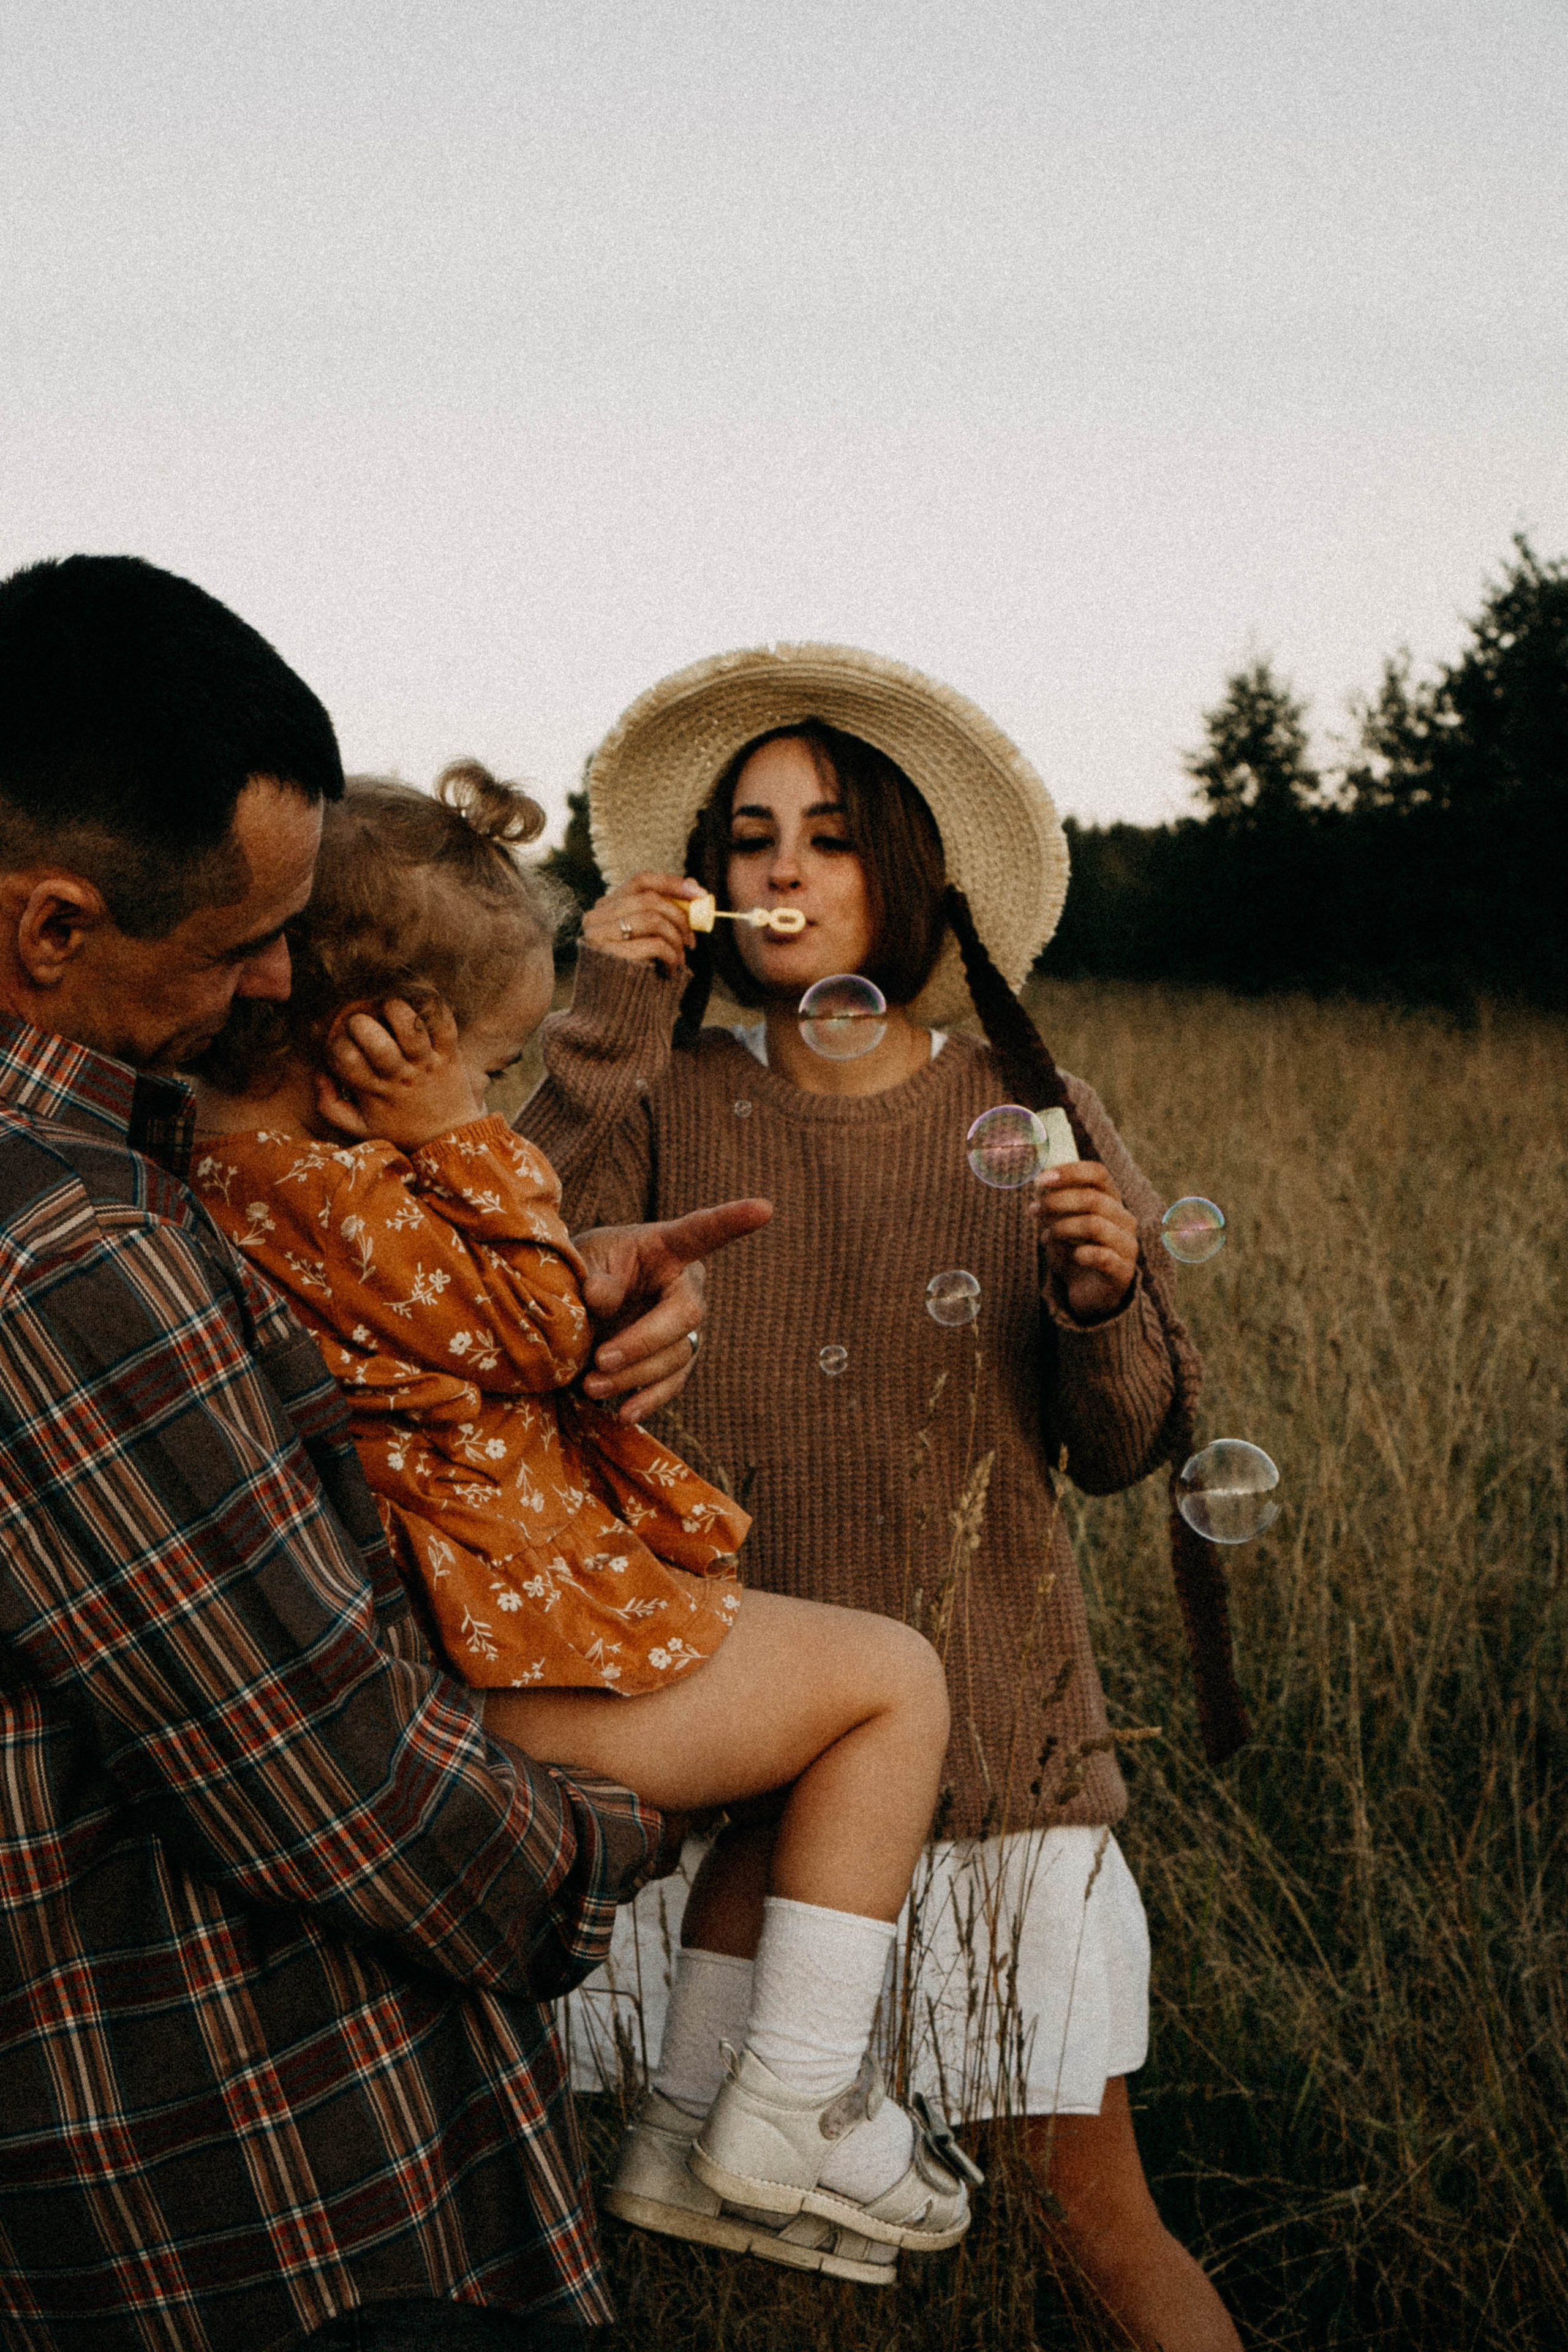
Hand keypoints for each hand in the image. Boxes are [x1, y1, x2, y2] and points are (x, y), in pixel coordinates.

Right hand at [316, 998, 483, 1148]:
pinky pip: (443, 1022)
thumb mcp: (359, 1127)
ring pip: (411, 1026)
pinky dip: (429, 1008)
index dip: (337, 1045)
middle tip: (363, 1025)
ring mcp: (427, 1062)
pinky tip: (417, 1011)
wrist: (448, 1138)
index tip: (343, 1046)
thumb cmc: (399, 1128)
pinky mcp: (450, 1053)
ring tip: (390, 1013)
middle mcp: (401, 1075)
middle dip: (361, 1023)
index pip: (346, 1058)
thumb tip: (320, 1075)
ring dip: (395, 1009)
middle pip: (375, 1040)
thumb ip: (329, 1106)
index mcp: (375, 1091)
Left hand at [574, 1199, 772, 1421]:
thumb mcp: (580, 1261)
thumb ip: (592, 1275)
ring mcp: (685, 1324)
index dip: (732, 1220)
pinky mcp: (677, 1358)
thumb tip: (602, 1296)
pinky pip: (673, 1383)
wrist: (576, 1309)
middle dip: (643, 1342)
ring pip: (677, 1355)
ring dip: (633, 1376)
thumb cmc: (583, 1271)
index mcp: (665, 1246)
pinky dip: (650, 1399)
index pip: (702, 1231)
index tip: (764, 1208)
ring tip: (590, 1386)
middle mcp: (686, 1284)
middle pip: (686, 1314)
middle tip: (601, 1360)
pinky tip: (626, 1413)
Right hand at [582, 871, 704, 975]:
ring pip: (653, 919)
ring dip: (676, 940)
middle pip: (650, 899)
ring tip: (680, 960)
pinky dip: (671, 957)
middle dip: (679, 918)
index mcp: (605, 908)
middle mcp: (596, 918)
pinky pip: (654, 944)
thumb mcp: (647, 938)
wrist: (613, 1015)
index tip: (700, 893)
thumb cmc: (634, 973)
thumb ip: (662, 912)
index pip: (641, 881)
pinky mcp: (609, 955)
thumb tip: (693, 884)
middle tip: (692, 940)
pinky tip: (670, 971)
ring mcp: (598, 935)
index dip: (672, 883)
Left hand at [1027, 1160, 1138, 1322]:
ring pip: (1095, 1225)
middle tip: (1034, 1209)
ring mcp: (1127, 1245)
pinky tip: (1073, 1257)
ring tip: (1047, 1236)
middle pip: (1093, 1198)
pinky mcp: (1123, 1271)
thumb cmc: (1074, 1252)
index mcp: (1111, 1200)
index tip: (1041, 1179)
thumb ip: (1053, 1205)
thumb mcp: (1060, 1225)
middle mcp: (1124, 1219)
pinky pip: (1102, 1256)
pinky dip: (1081, 1254)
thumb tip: (1039, 1186)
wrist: (1088, 1293)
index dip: (1070, 1172)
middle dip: (1058, 1201)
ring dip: (1063, 1228)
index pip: (1099, 1173)